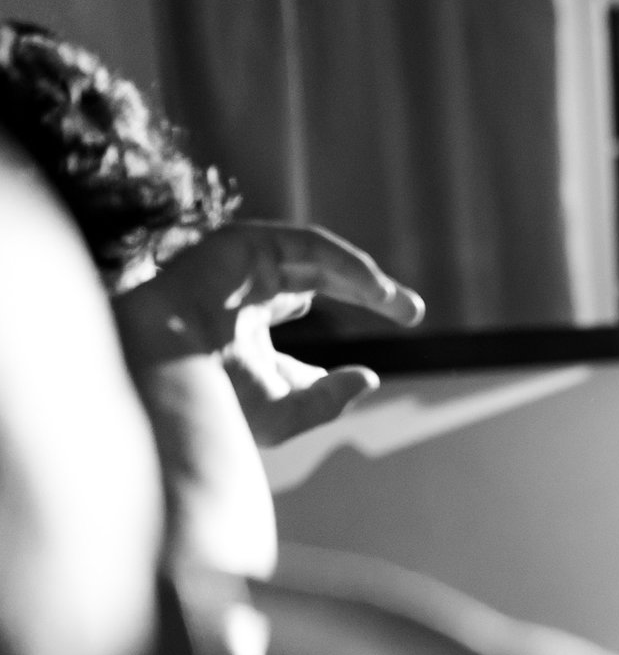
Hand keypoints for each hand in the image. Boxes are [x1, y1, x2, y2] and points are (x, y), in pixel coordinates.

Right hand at [114, 221, 423, 444]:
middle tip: (411, 310)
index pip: (299, 302)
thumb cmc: (221, 402)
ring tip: (402, 304)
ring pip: (315, 258)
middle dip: (367, 289)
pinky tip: (376, 287)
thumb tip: (370, 379)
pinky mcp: (242, 243)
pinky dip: (345, 262)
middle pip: (316, 275)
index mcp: (241, 323)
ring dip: (364, 277)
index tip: (378, 349)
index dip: (345, 311)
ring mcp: (239, 265)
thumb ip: (329, 397)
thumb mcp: (289, 410)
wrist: (170, 378)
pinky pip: (307, 244)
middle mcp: (240, 288)